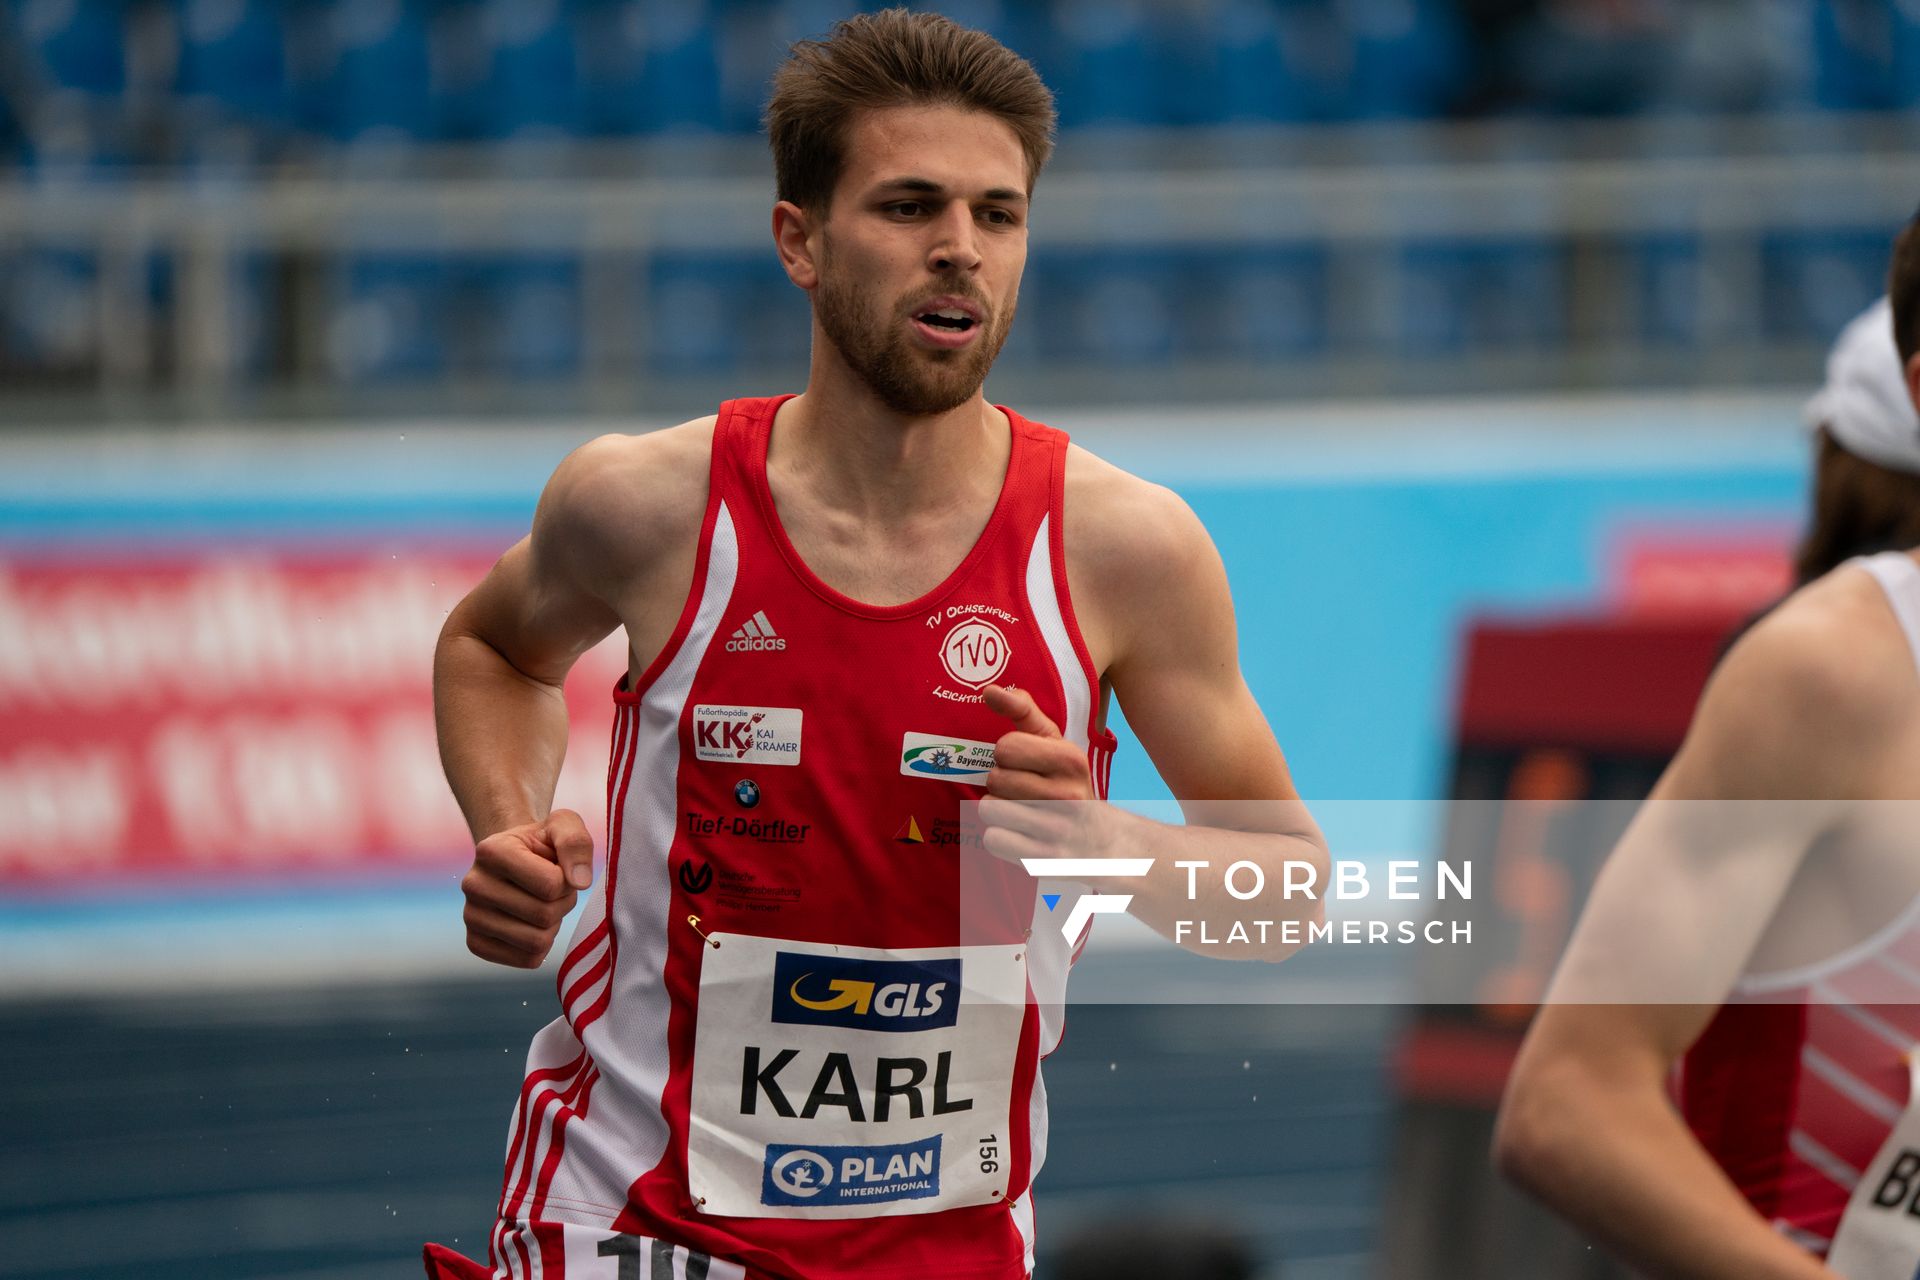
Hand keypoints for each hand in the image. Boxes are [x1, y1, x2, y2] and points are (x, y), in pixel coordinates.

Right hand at [459, 809, 593, 968]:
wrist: (518, 858)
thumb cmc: (545, 842)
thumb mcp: (565, 825)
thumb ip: (576, 843)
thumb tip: (580, 882)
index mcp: (491, 851)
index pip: (551, 885)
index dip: (567, 880)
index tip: (558, 868)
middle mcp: (472, 884)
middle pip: (544, 916)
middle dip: (562, 903)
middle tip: (554, 889)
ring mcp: (470, 917)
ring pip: (536, 942)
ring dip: (553, 925)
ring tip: (544, 903)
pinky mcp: (476, 943)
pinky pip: (527, 960)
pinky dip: (541, 946)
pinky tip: (532, 923)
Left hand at [978, 684, 1113, 868]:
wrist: (1104, 843)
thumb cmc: (1069, 785)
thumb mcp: (1056, 744)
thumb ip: (1024, 711)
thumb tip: (989, 691)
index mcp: (1071, 760)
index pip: (1005, 747)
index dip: (1008, 755)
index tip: (1026, 764)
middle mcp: (1067, 795)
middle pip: (994, 779)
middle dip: (1002, 784)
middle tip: (1024, 792)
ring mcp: (1055, 831)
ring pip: (988, 810)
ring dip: (997, 811)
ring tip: (1020, 812)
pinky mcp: (1043, 861)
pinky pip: (992, 840)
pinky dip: (1000, 837)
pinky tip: (1020, 834)